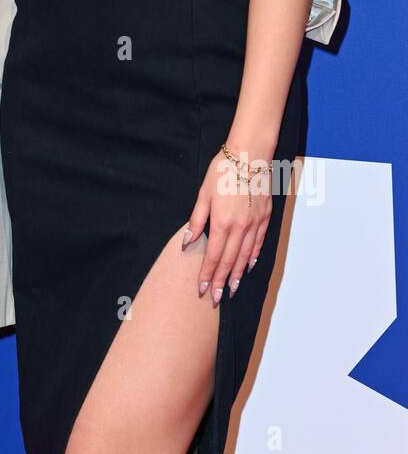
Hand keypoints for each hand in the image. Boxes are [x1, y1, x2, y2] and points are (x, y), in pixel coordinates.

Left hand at [183, 147, 271, 306]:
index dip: (207, 274)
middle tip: (215, 298)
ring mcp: (254, 224)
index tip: (202, 289)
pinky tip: (247, 267)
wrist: (250, 154)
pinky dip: (252, 258)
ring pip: (245, 256)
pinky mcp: (264, 218)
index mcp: (222, 222)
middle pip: (229, 261)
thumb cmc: (222, 170)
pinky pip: (258, 243)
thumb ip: (196, 221)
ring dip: (236, 275)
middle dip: (220, 281)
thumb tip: (188, 242)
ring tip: (230, 289)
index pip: (213, 256)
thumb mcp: (203, 194)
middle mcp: (240, 227)